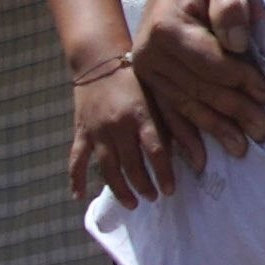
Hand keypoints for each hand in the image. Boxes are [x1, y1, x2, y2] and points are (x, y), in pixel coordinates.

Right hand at [69, 54, 169, 210]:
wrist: (99, 61)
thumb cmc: (137, 80)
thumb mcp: (158, 96)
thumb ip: (171, 123)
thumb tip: (189, 153)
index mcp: (141, 115)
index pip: (156, 151)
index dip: (164, 173)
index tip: (171, 190)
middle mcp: (118, 125)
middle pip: (131, 164)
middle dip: (144, 185)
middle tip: (154, 198)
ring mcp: (97, 130)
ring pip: (108, 168)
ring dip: (120, 189)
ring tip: (132, 204)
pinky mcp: (81, 131)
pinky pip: (76, 160)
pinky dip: (76, 179)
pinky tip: (79, 196)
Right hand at [130, 0, 264, 174]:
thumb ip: (231, 4)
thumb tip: (237, 43)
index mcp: (168, 30)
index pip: (212, 65)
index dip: (241, 80)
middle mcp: (150, 54)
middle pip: (200, 89)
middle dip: (234, 111)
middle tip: (261, 132)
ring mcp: (145, 70)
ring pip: (185, 105)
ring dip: (214, 129)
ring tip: (240, 148)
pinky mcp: (147, 80)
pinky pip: (166, 112)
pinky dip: (184, 136)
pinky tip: (197, 159)